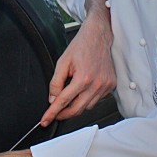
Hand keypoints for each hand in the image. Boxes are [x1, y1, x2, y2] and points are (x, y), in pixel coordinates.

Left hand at [41, 0, 114, 123]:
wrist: (98, 36)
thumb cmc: (81, 46)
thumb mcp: (62, 62)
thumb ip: (56, 83)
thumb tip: (52, 100)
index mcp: (83, 78)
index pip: (63, 101)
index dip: (52, 113)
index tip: (45, 121)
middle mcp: (96, 85)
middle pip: (77, 110)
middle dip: (63, 115)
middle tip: (54, 114)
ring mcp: (105, 86)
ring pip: (87, 107)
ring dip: (76, 107)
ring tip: (68, 98)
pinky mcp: (111, 86)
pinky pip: (96, 100)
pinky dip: (87, 100)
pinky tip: (82, 91)